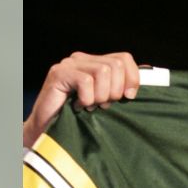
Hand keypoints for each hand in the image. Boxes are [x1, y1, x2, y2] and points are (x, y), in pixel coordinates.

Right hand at [23, 51, 139, 146]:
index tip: (128, 97)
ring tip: (90, 105)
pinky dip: (87, 98)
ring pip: (103, 71)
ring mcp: (69, 64)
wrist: (48, 129)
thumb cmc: (78, 118)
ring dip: (101, 95)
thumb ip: (118, 89)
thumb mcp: (104, 101)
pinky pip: (86, 81)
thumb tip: (139, 82)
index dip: (132, 78)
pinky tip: (78, 106)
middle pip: (116, 65)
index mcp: (94, 62)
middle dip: (115, 90)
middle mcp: (82, 59)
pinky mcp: (59, 73)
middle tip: (103, 104)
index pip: (124, 58)